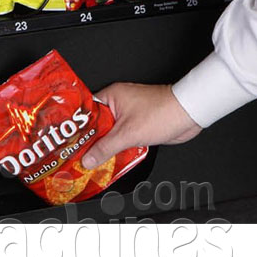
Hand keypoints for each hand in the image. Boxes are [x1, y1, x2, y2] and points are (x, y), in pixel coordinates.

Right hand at [81, 82, 201, 168]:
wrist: (189, 113)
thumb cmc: (161, 112)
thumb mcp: (128, 133)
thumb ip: (106, 148)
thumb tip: (88, 159)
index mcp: (111, 95)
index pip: (86, 110)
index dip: (76, 126)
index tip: (67, 140)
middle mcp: (118, 103)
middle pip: (97, 124)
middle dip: (90, 140)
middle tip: (76, 154)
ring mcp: (129, 114)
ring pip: (110, 132)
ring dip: (104, 146)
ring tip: (90, 160)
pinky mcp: (139, 124)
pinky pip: (122, 137)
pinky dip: (117, 147)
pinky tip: (110, 160)